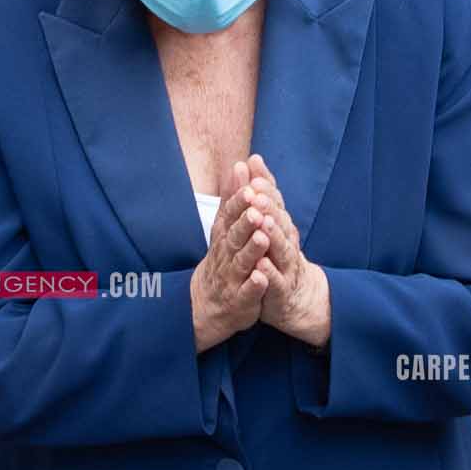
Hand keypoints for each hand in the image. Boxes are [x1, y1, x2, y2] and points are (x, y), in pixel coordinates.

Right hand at [192, 157, 272, 352]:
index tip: (249, 187)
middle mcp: (226, 254)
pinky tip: (262, 278)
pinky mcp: (240, 299)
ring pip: (241, 262)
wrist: (208, 304)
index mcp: (224, 236)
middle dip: (245, 223)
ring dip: (251, 250)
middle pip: (234, 237)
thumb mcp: (225, 226)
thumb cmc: (222, 259)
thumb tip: (241, 165)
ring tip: (262, 238)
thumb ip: (233, 198)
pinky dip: (254, 286)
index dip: (239, 203)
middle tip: (256, 209)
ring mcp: (232, 277)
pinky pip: (247, 292)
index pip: (230, 216)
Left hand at [245, 155, 331, 346]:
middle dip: (269, 208)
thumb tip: (253, 158)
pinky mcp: (281, 290)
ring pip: (281, 249)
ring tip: (261, 223)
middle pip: (280, 222)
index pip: (275, 204)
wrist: (297, 297)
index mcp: (282, 225)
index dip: (266, 191)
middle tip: (256, 195)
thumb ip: (263, 192)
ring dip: (272, 235)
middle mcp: (287, 242)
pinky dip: (268, 274)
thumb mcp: (272, 221)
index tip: (254, 176)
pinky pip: (275, 281)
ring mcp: (286, 266)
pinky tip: (259, 266)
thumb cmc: (279, 254)